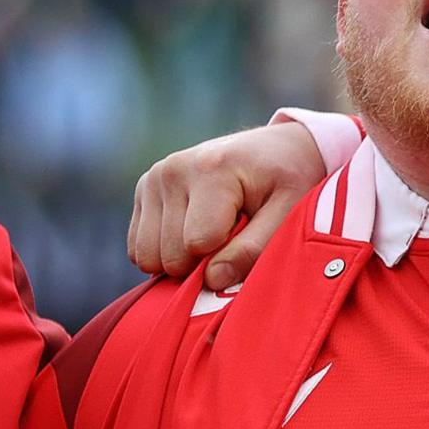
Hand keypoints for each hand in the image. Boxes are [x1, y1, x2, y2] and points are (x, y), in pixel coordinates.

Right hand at [129, 124, 327, 290]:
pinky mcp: (145, 188)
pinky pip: (138, 246)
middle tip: (235, 236)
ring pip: (147, 255)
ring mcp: (154, 178)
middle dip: (202, 262)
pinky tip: (195, 230)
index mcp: (211, 170)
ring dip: (182, 258)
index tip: (250, 236)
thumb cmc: (290, 181)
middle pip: (170, 254)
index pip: (198, 244)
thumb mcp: (290, 212)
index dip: (225, 257)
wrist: (278, 148)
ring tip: (216, 232)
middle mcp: (173, 170)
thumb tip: (213, 281)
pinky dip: (166, 250)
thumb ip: (254, 248)